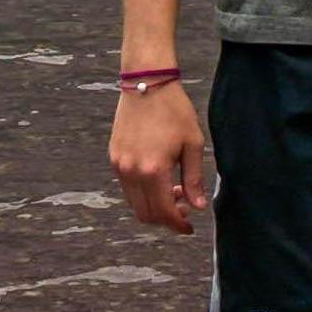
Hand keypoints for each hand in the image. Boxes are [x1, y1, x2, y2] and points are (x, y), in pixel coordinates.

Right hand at [109, 77, 209, 234]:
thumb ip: (194, 179)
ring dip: (154, 205)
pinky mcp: (114, 157)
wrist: (146, 82)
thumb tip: (197, 207)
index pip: (164, 212)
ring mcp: (119, 165)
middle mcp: (131, 172)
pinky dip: (142, 192)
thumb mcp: (192, 144)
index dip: (177, 225)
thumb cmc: (174, 110)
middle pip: (146, 214)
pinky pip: (127, 187)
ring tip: (174, 191)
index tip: (189, 228)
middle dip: (166, 218)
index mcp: (153, 170)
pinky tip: (159, 179)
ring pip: (134, 203)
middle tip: (184, 210)